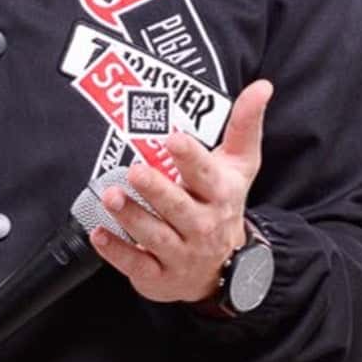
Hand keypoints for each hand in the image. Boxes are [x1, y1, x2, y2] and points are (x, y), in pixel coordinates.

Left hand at [88, 77, 272, 305]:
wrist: (223, 268)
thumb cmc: (222, 203)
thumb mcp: (239, 166)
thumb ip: (244, 124)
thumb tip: (262, 85)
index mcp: (219, 194)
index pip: (206, 175)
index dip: (191, 157)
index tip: (173, 138)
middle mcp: (203, 226)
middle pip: (178, 208)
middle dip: (157, 190)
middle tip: (136, 170)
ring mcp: (181, 253)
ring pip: (155, 236)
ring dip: (131, 217)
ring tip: (110, 196)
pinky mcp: (160, 276)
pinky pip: (137, 265)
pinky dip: (117, 251)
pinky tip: (99, 234)